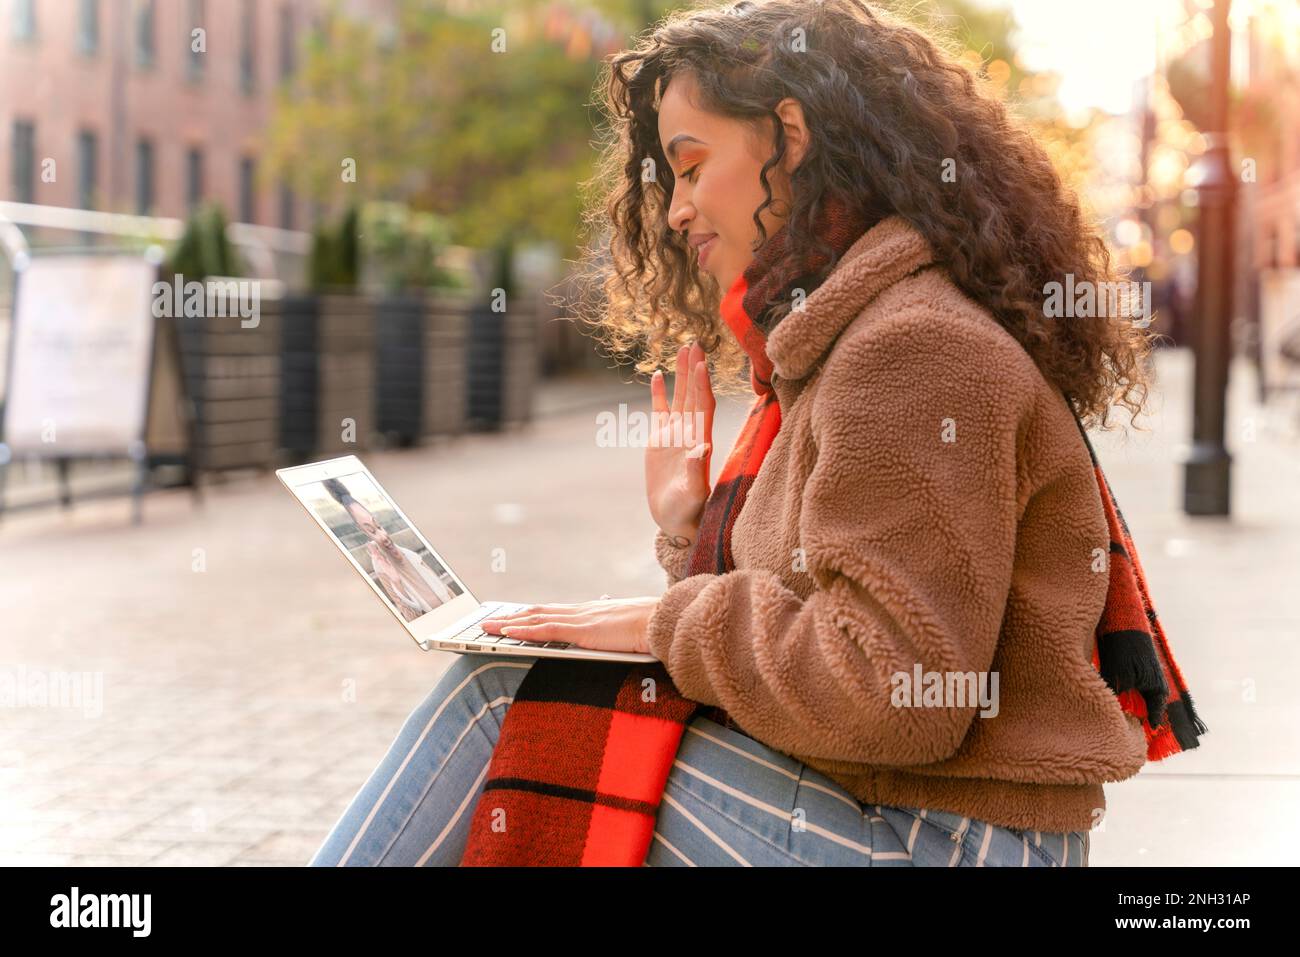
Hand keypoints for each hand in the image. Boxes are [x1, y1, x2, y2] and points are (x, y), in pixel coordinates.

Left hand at [480, 596, 660, 655]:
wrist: (667, 622)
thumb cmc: (655, 628)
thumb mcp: (631, 630)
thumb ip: (618, 632)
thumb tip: (616, 635)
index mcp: (593, 612)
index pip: (555, 612)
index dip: (532, 615)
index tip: (515, 617)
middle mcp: (583, 611)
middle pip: (539, 612)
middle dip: (512, 617)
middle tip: (489, 621)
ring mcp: (581, 619)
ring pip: (536, 619)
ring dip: (509, 624)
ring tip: (487, 628)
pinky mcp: (583, 631)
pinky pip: (546, 631)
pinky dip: (523, 631)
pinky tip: (507, 633)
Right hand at [646, 341, 714, 543]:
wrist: (674, 519)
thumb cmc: (687, 510)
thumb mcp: (692, 495)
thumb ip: (695, 472)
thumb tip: (701, 449)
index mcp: (698, 442)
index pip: (702, 407)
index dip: (702, 385)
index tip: (702, 363)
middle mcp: (690, 433)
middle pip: (694, 394)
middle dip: (694, 369)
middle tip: (695, 343)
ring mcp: (675, 434)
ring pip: (680, 397)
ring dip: (681, 374)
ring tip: (682, 348)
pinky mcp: (660, 440)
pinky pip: (661, 410)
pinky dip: (659, 393)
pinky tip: (657, 374)